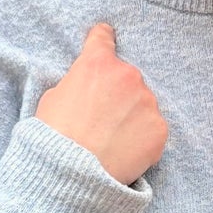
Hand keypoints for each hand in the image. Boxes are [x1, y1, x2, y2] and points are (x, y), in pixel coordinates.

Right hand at [35, 22, 167, 185]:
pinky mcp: (159, 130)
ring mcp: (147, 102)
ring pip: (142, 104)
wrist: (70, 175)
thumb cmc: (54, 137)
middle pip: (126, 78)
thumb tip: (86, 88)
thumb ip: (76, 83)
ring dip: (131, 116)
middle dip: (117, 94)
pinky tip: (124, 152)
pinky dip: (142, 140)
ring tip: (111, 140)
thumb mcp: (53, 97)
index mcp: (97, 62)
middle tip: (101, 120)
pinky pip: (153, 130)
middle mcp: (128, 75)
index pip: (103, 38)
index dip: (102, 40)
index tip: (106, 38)